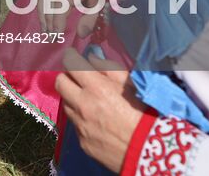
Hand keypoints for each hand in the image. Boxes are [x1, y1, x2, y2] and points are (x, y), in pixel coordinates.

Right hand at [36, 0, 108, 34]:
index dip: (57, 20)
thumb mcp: (103, 8)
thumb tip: (80, 34)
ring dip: (41, 12)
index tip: (57, 35)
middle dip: (48, 19)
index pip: (61, 3)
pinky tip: (39, 12)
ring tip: (45, 29)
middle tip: (51, 37)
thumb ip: (91, 20)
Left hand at [56, 48, 145, 172]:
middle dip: (67, 77)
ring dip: (74, 99)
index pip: (70, 64)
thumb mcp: (132, 84)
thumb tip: (92, 59)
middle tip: (77, 78)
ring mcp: (80, 125)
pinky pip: (76, 126)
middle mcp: (82, 105)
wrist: (149, 151)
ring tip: (91, 102)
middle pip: (60, 83)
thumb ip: (109, 68)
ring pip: (66, 105)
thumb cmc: (145, 113)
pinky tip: (97, 122)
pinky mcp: (82, 142)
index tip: (74, 57)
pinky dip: (82, 120)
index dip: (71, 57)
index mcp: (96, 88)